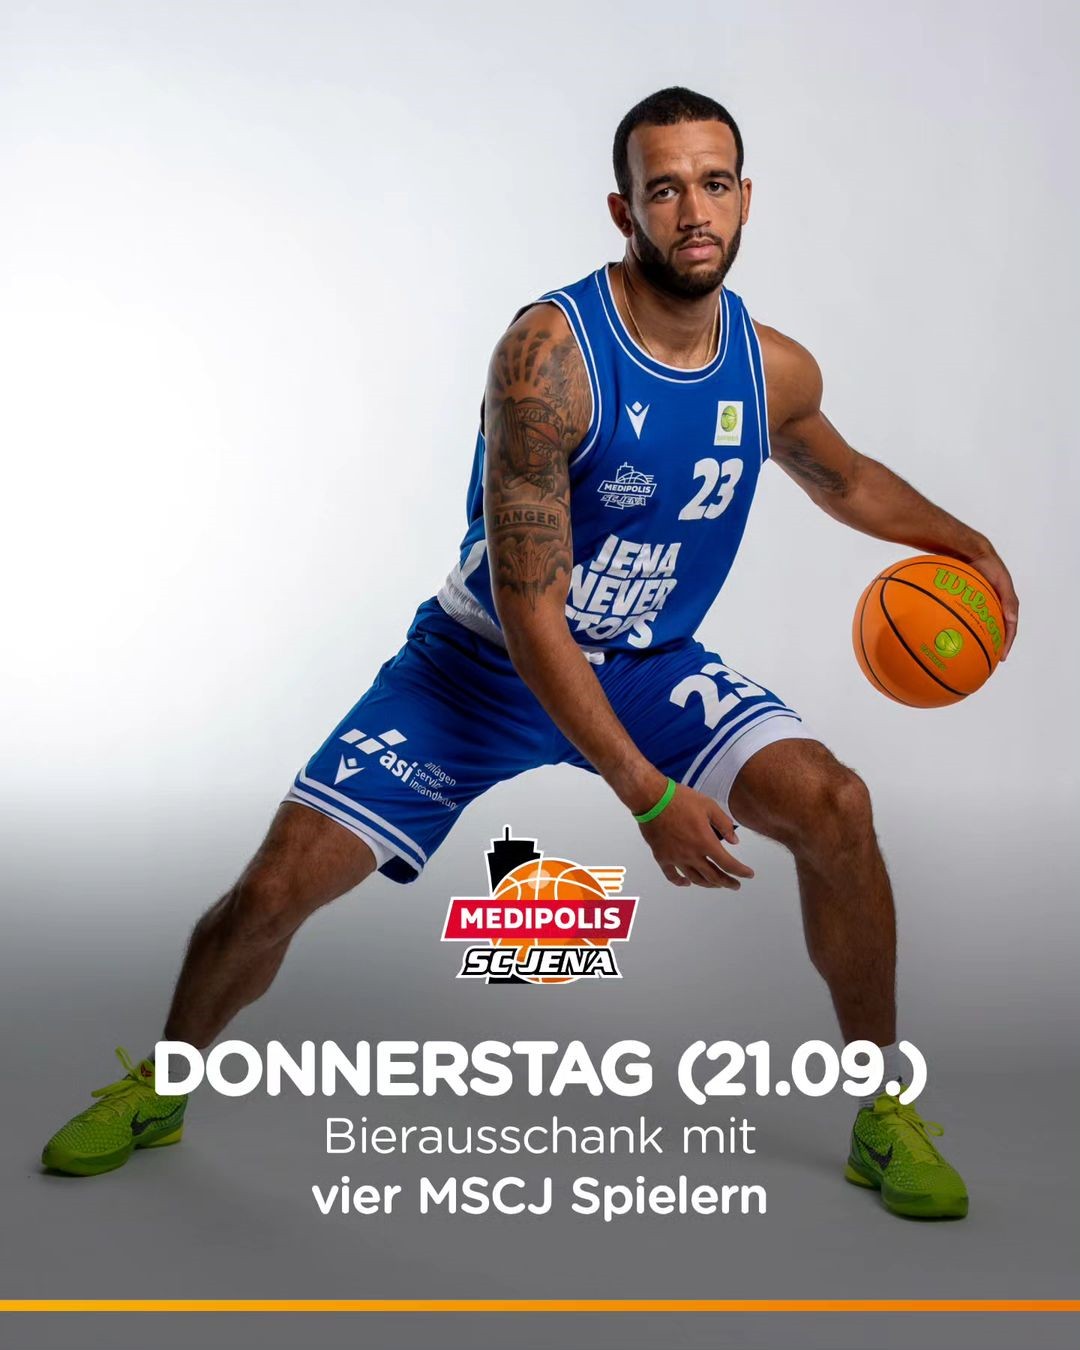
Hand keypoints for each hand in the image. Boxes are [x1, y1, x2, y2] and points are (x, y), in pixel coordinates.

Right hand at [637, 783, 753, 889]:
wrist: (652, 799)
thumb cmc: (680, 799)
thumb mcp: (708, 805)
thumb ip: (724, 824)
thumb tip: (735, 841)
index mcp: (705, 842)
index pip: (728, 864)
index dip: (740, 872)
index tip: (748, 875)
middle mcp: (692, 855)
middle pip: (714, 876)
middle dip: (728, 882)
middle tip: (735, 885)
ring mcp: (676, 858)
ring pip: (695, 879)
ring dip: (709, 884)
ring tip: (717, 884)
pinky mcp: (662, 857)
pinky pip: (672, 876)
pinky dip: (681, 882)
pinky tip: (687, 883)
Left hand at [967, 545, 1018, 660]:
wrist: (969, 550)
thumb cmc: (989, 565)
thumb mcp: (1003, 582)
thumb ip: (1009, 600)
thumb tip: (1013, 620)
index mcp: (1005, 604)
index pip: (1009, 628)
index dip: (1007, 643)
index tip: (1002, 657)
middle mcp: (991, 607)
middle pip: (992, 630)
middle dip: (990, 646)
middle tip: (984, 660)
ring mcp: (977, 605)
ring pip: (975, 626)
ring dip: (973, 639)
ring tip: (966, 653)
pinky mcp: (963, 601)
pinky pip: (959, 617)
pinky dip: (957, 627)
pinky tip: (948, 635)